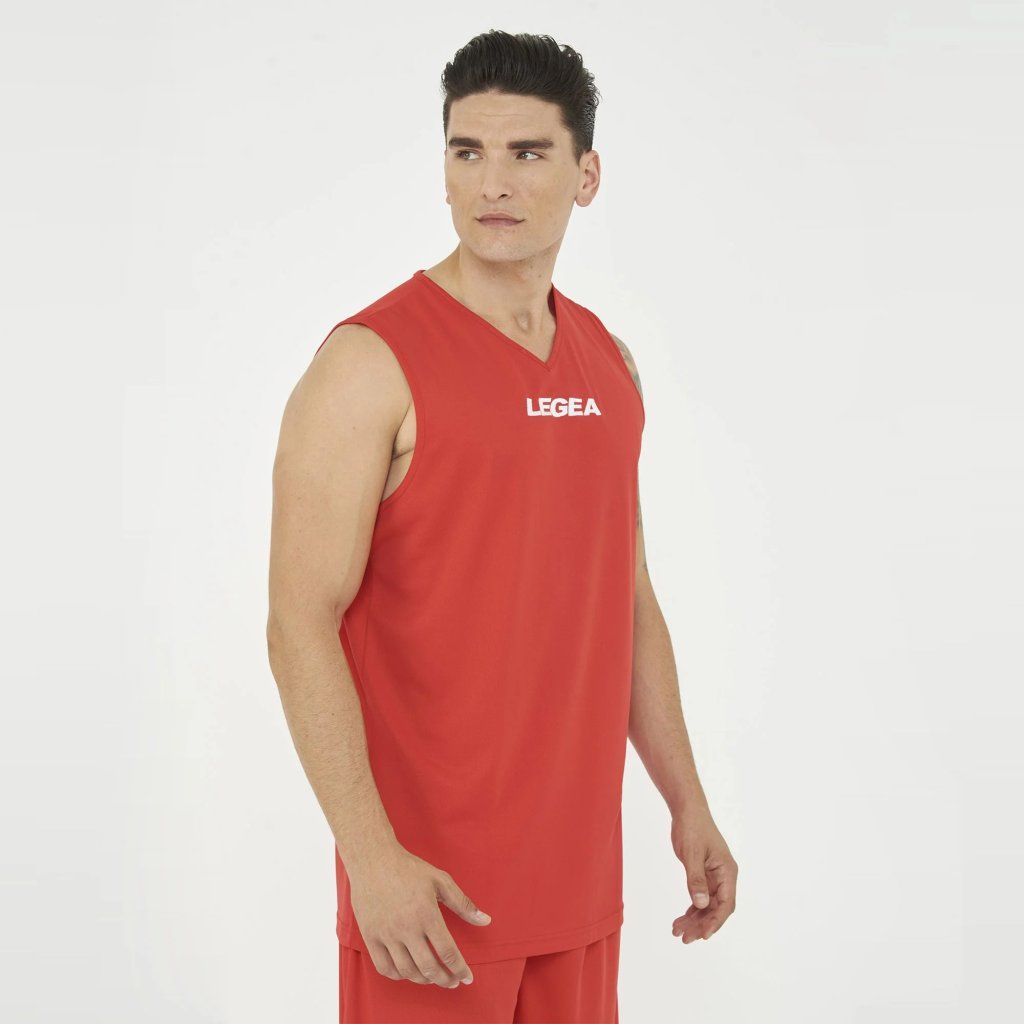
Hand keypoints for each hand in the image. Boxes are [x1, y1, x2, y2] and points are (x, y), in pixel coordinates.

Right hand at [346, 843, 490, 987]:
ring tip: (433, 977)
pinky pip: (384, 967)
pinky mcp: (370, 936)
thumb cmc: (409, 869)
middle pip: (429, 968)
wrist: (373, 860)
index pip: (448, 952)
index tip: (467, 978)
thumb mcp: (440, 880)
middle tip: (453, 981)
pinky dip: (398, 976)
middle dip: (445, 980)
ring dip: (424, 980)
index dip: (460, 969)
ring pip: (407, 971)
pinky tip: (408, 972)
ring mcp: (386, 934)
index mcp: (427, 914)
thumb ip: (463, 903)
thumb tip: (486, 921)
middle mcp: (406, 928)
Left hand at [669, 807, 737, 942]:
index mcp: (727, 872)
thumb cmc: (692, 828)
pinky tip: (680, 920)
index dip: (716, 922)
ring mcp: (714, 877)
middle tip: (684, 938)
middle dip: (701, 925)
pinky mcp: (703, 875)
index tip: (704, 936)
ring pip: (706, 906)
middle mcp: (724, 877)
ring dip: (694, 920)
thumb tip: (701, 905)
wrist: (687, 811)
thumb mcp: (692, 854)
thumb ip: (696, 879)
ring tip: (677, 932)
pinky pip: (699, 898)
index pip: (726, 904)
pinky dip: (690, 910)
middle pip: (716, 909)